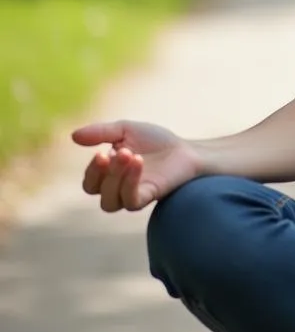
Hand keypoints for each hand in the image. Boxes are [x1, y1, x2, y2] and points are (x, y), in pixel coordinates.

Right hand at [71, 120, 202, 211]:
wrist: (185, 149)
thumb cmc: (155, 141)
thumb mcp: (125, 130)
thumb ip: (101, 132)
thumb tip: (73, 136)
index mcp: (109, 176)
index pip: (89, 182)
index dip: (92, 169)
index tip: (102, 151)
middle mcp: (117, 189)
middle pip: (96, 191)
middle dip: (101, 172)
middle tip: (116, 151)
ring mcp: (132, 195)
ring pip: (109, 201)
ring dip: (115, 177)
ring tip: (130, 154)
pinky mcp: (149, 197)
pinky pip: (131, 201)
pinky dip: (130, 182)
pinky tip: (138, 162)